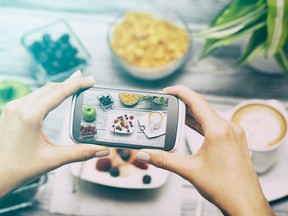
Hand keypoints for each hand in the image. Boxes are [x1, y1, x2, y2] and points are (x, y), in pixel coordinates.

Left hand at [0, 72, 109, 196]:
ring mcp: (14, 108)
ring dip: (60, 87)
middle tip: (87, 79)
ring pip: (42, 90)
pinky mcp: (12, 111)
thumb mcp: (53, 159)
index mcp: (30, 115)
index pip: (59, 92)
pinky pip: (34, 96)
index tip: (91, 80)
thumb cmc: (19, 168)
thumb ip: (81, 153)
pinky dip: (49, 93)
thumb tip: (102, 150)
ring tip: (75, 84)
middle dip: (71, 82)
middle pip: (51, 87)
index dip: (77, 84)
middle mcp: (20, 107)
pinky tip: (56, 95)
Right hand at [136, 85, 273, 215]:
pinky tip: (192, 125)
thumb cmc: (225, 188)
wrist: (245, 203)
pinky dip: (201, 123)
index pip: (196, 101)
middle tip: (167, 103)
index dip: (180, 92)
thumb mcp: (189, 170)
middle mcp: (229, 128)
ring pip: (209, 116)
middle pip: (202, 107)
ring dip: (192, 114)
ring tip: (176, 113)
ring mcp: (234, 134)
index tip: (168, 90)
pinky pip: (216, 125)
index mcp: (218, 130)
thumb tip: (146, 154)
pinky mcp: (235, 141)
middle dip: (183, 103)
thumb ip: (163, 160)